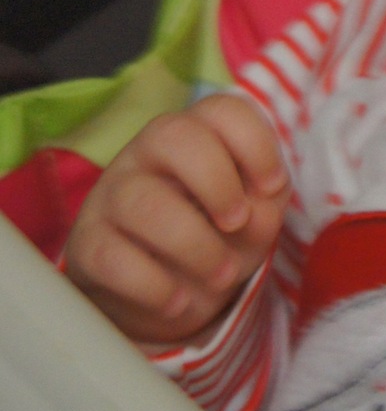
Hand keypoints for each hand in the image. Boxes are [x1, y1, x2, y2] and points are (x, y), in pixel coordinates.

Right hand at [65, 96, 290, 345]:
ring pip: (142, 202)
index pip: (221, 109)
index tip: (271, 188)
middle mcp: (147, 154)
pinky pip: (112, 258)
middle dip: (217, 182)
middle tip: (237, 223)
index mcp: (196, 136)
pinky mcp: (88, 246)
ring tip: (222, 276)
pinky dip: (155, 286)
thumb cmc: (217, 234)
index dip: (255, 144)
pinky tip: (179, 301)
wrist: (167, 293)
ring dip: (196, 246)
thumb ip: (265, 205)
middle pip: (172, 133)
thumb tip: (256, 212)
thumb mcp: (254, 217)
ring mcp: (112, 196)